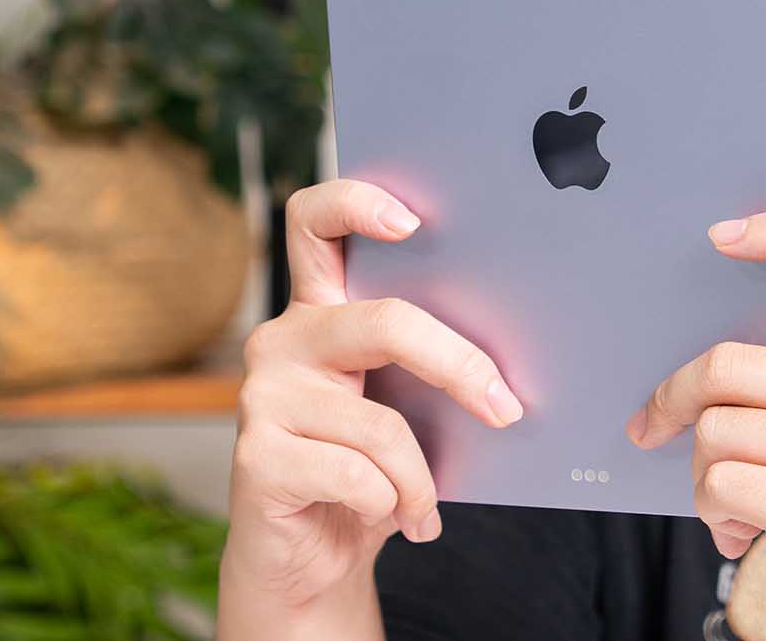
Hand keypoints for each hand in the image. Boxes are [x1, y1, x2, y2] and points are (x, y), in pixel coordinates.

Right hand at [220, 179, 524, 613]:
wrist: (310, 563)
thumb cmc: (367, 474)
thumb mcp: (403, 408)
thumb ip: (425, 368)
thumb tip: (510, 364)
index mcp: (319, 310)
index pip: (315, 222)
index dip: (357, 203)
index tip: (413, 222)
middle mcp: (282, 339)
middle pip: (384, 321)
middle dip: (459, 365)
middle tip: (506, 409)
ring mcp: (262, 394)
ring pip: (382, 423)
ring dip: (422, 478)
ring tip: (426, 506)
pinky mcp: (255, 456)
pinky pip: (358, 476)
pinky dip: (394, 505)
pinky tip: (396, 520)